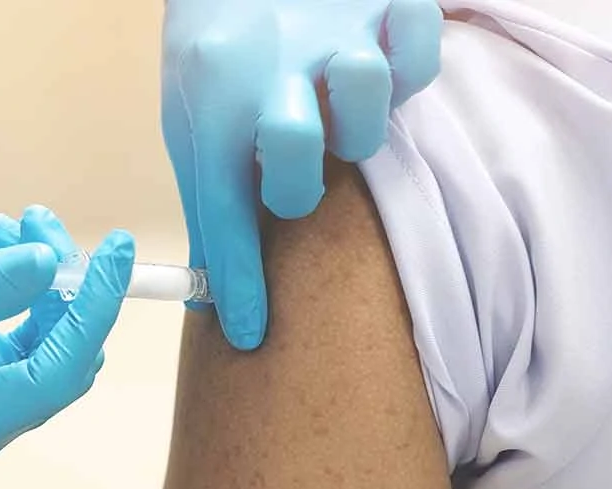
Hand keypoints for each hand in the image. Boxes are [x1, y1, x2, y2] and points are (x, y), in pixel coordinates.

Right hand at [0, 212, 134, 488]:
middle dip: (61, 288)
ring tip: (12, 219)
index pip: (53, 374)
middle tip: (42, 222)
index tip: (119, 250)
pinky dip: (10, 290)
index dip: (92, 309)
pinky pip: (9, 337)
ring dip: (34, 280)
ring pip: (36, 345)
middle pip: (53, 362)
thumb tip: (52, 260)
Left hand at [161, 0, 442, 348]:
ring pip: (364, 93)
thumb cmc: (216, 58)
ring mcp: (331, 33)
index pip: (220, 208)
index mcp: (212, 103)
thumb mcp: (190, 122)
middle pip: (293, 143)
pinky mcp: (383, 4)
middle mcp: (271, 68)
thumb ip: (210, 198)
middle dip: (296, 184)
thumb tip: (211, 295)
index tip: (249, 333)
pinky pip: (420, 46)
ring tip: (341, 114)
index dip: (238, 279)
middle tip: (295, 180)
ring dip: (358, 122)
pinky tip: (386, 63)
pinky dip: (412, 61)